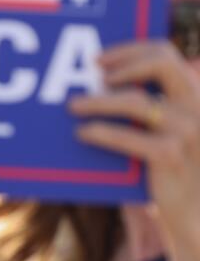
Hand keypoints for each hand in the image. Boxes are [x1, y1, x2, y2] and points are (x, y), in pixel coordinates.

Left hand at [70, 41, 199, 260]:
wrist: (194, 210)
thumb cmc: (170, 167)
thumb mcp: (164, 130)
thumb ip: (146, 106)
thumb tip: (97, 85)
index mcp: (193, 94)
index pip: (166, 53)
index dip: (129, 50)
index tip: (98, 60)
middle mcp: (196, 106)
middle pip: (162, 62)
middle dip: (121, 62)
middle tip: (91, 75)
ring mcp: (188, 130)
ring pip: (137, 100)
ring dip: (98, 101)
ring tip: (73, 106)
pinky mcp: (173, 156)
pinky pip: (130, 137)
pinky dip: (102, 132)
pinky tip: (83, 133)